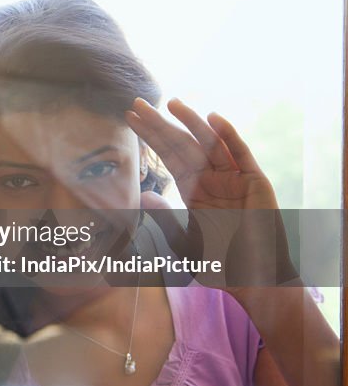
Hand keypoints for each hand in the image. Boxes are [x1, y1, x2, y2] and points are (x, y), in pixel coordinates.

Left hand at [126, 97, 294, 287]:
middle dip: (160, 125)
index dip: (150, 137)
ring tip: (171, 103)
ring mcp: (235, 178)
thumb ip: (164, 218)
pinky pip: (240, 154)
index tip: (131, 118)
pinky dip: (229, 136)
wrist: (253, 282)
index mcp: (194, 190)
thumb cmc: (221, 266)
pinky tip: (213, 118)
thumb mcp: (183, 241)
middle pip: (182, 145)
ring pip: (209, 144)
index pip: (168, 156)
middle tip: (137, 103)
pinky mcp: (255, 182)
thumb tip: (142, 195)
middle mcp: (213, 179)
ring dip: (191, 123)